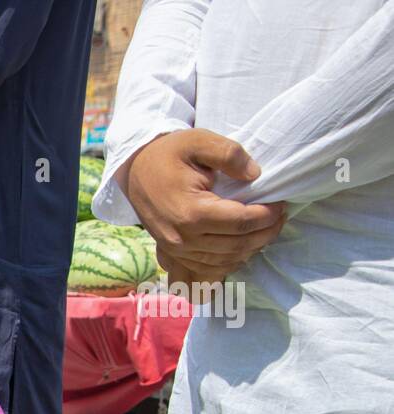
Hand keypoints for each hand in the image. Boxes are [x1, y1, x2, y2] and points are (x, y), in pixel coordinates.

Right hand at [123, 129, 286, 288]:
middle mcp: (183, 238)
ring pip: (226, 260)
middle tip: (280, 216)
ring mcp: (176, 249)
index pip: (241, 222)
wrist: (135, 170)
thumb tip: (255, 174)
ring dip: (252, 247)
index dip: (268, 215)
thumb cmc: (169, 154)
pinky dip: (230, 262)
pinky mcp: (174, 253)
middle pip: (237, 245)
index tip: (281, 204)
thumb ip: (229, 153)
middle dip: (266, 232)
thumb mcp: (198, 140)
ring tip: (266, 229)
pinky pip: (208, 269)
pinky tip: (243, 247)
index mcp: (191, 212)